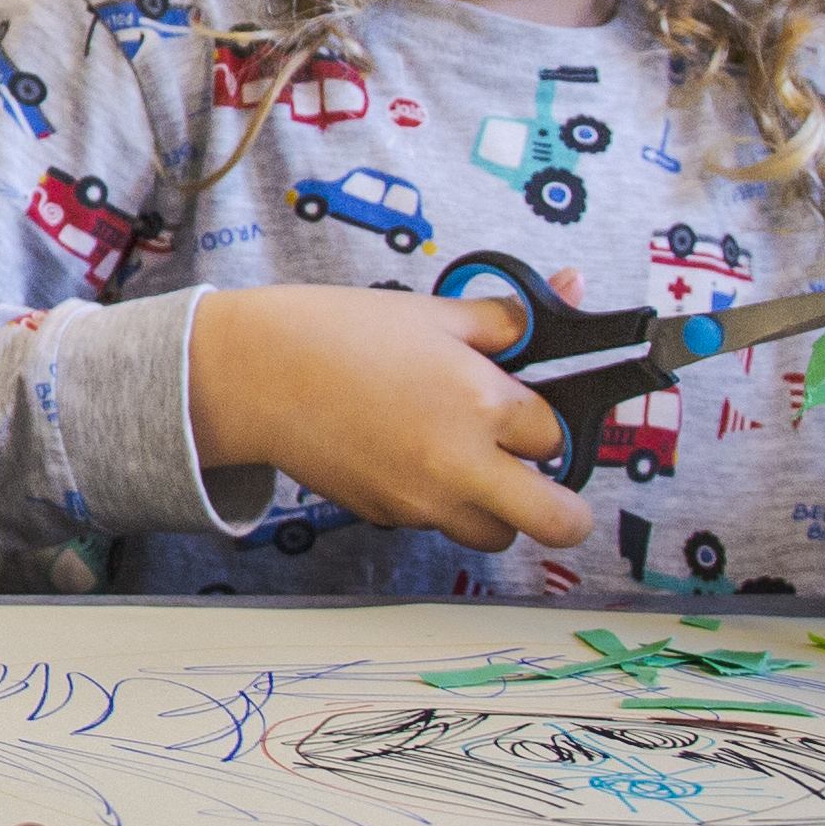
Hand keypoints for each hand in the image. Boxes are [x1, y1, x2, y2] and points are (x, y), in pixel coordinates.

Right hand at [187, 285, 582, 551]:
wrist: (254, 373)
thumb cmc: (337, 332)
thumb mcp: (430, 312)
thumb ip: (505, 317)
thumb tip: (571, 290)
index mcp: (483, 402)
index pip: (558, 436)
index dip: (548, 423)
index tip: (530, 412)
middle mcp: (463, 462)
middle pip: (558, 521)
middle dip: (567, 510)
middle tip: (551, 485)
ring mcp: (424, 498)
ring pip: (497, 535)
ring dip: (501, 511)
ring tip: (473, 469)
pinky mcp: (387, 515)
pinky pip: (437, 524)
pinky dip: (439, 503)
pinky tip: (409, 458)